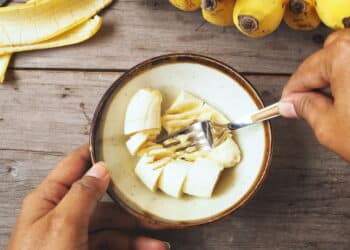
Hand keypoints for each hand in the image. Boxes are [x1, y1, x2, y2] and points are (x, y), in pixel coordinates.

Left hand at [7, 145, 169, 249]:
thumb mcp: (63, 225)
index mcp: (49, 199)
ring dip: (137, 232)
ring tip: (159, 240)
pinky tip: (149, 248)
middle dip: (128, 204)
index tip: (120, 145)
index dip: (97, 152)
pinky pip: (113, 244)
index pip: (75, 164)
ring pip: (112, 225)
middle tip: (151, 202)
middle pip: (102, 198)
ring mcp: (74, 235)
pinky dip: (132, 246)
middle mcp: (62, 214)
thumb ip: (82, 194)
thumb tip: (100, 168)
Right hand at [279, 29, 349, 160]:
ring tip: (335, 101)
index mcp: (344, 56)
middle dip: (314, 80)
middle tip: (308, 103)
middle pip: (326, 56)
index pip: (304, 72)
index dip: (291, 92)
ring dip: (335, 75)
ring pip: (348, 53)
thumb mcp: (330, 127)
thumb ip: (305, 109)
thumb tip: (291, 103)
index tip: (287, 103)